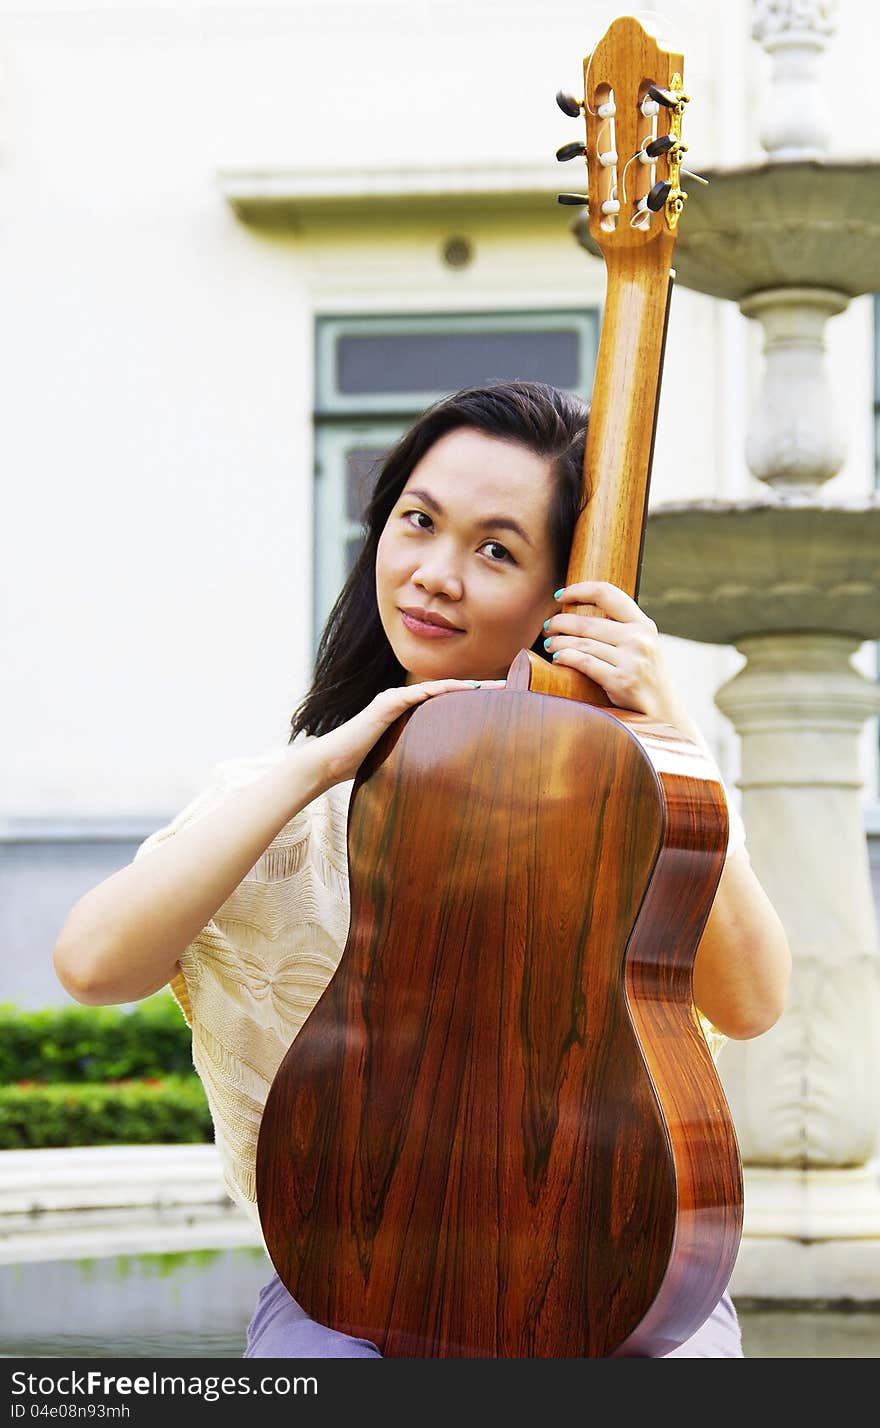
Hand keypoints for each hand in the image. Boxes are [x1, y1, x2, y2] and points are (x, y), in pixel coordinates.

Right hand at [316, 677, 505, 785]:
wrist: (330, 762)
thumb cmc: (362, 765)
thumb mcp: (399, 760)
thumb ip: (417, 759)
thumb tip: (442, 780)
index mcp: (407, 712)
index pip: (445, 702)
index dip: (470, 700)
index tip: (498, 702)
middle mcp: (402, 699)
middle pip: (447, 691)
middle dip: (476, 690)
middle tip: (507, 689)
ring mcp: (394, 699)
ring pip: (438, 688)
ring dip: (466, 686)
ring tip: (493, 687)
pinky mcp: (387, 704)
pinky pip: (420, 693)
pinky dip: (442, 689)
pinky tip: (463, 688)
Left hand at [543, 581, 680, 721]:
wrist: (665, 715)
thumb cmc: (646, 679)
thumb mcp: (643, 647)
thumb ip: (621, 630)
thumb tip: (579, 616)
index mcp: (644, 625)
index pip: (607, 593)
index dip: (579, 590)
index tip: (559, 595)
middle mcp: (640, 639)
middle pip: (588, 622)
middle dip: (560, 622)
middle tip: (548, 627)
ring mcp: (632, 660)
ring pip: (582, 643)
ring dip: (558, 642)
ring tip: (548, 643)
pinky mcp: (622, 681)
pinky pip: (584, 663)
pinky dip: (565, 658)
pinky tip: (556, 658)